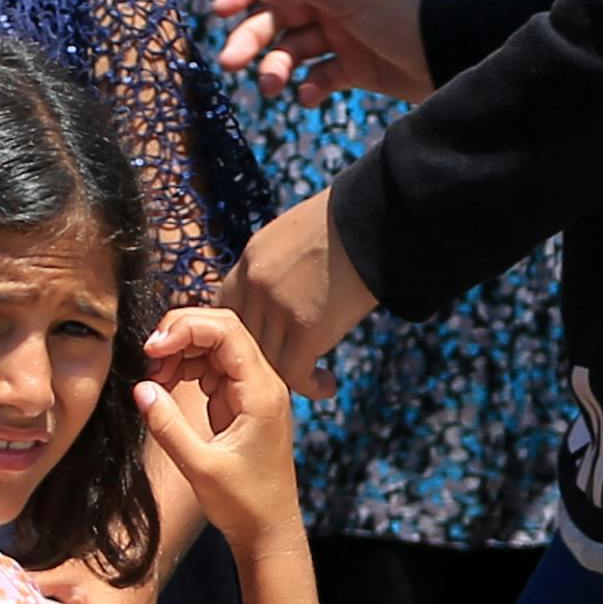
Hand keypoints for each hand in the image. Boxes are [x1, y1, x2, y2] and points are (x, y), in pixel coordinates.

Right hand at [132, 307, 302, 545]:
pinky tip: (166, 387)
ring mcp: (251, 390)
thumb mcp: (199, 467)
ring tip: (154, 379)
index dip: (185, 328)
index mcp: (260, 391)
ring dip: (180, 352)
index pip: (226, 331)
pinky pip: (212, 368)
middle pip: (221, 329)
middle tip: (148, 359)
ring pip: (214, 346)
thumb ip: (168, 426)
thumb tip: (140, 388)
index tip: (152, 351)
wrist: (268, 529)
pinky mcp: (240, 401)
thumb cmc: (243, 503)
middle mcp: (261, 382)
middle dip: (180, 333)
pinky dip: (186, 369)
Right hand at [209, 0, 431, 104]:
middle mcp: (332, 3)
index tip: (221, 12)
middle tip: (231, 63)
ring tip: (273, 88)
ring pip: (293, 51)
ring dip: (277, 68)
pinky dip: (309, 88)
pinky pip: (319, 78)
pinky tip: (309, 96)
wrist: (446, 56)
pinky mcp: (354, 69)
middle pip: (277, 16)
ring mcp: (342, 37)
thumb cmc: (400, 17)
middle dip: (252, 37)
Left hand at [218, 188, 379, 398]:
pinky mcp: (304, 328)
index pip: (225, 305)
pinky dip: (311, 386)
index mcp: (251, 256)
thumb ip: (279, 260)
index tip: (260, 345)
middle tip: (283, 372)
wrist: (377, 217)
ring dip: (287, 377)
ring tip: (311, 380)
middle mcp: (255, 283)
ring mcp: (276, 306)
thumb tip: (288, 283)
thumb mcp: (297, 231)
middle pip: (242, 338)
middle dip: (259, 359)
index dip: (239, 330)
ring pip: (266, 360)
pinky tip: (327, 386)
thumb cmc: (349, 220)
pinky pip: (294, 373)